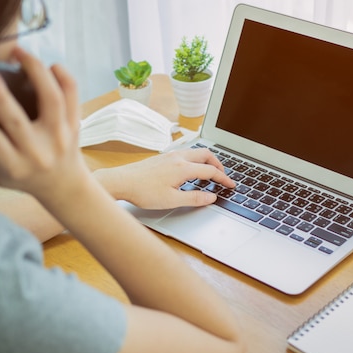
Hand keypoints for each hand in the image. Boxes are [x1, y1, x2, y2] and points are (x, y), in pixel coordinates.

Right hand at [0, 47, 87, 202]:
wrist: (64, 185)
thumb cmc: (23, 175)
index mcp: (14, 166)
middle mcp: (39, 151)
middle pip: (19, 122)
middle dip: (1, 98)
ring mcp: (61, 136)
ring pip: (52, 101)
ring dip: (36, 74)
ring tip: (19, 53)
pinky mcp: (75, 124)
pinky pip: (73, 97)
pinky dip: (65, 78)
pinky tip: (50, 65)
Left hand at [94, 148, 235, 208]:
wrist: (121, 181)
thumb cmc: (143, 191)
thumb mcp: (172, 200)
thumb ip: (194, 198)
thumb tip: (211, 197)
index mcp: (183, 168)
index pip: (211, 171)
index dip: (224, 178)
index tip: (231, 185)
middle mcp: (178, 158)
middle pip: (206, 155)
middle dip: (218, 164)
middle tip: (222, 176)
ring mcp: (169, 155)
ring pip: (195, 152)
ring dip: (206, 161)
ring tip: (208, 173)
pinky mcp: (162, 157)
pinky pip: (185, 154)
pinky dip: (195, 160)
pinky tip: (189, 171)